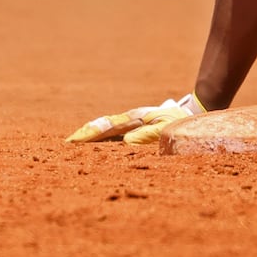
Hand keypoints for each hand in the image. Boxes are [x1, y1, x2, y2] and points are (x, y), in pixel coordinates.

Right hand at [66, 93, 206, 144]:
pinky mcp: (133, 127)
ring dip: (89, 134)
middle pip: (102, 126)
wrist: (190, 113)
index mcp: (134, 119)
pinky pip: (112, 131)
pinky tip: (93, 143)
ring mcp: (130, 122)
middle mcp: (129, 119)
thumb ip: (147, 135)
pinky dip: (100, 135)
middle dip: (84, 134)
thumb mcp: (166, 130)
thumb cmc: (178, 123)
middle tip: (66, 144)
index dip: (89, 135)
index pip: (106, 127)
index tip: (73, 141)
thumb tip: (126, 141)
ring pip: (105, 127)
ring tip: (73, 143)